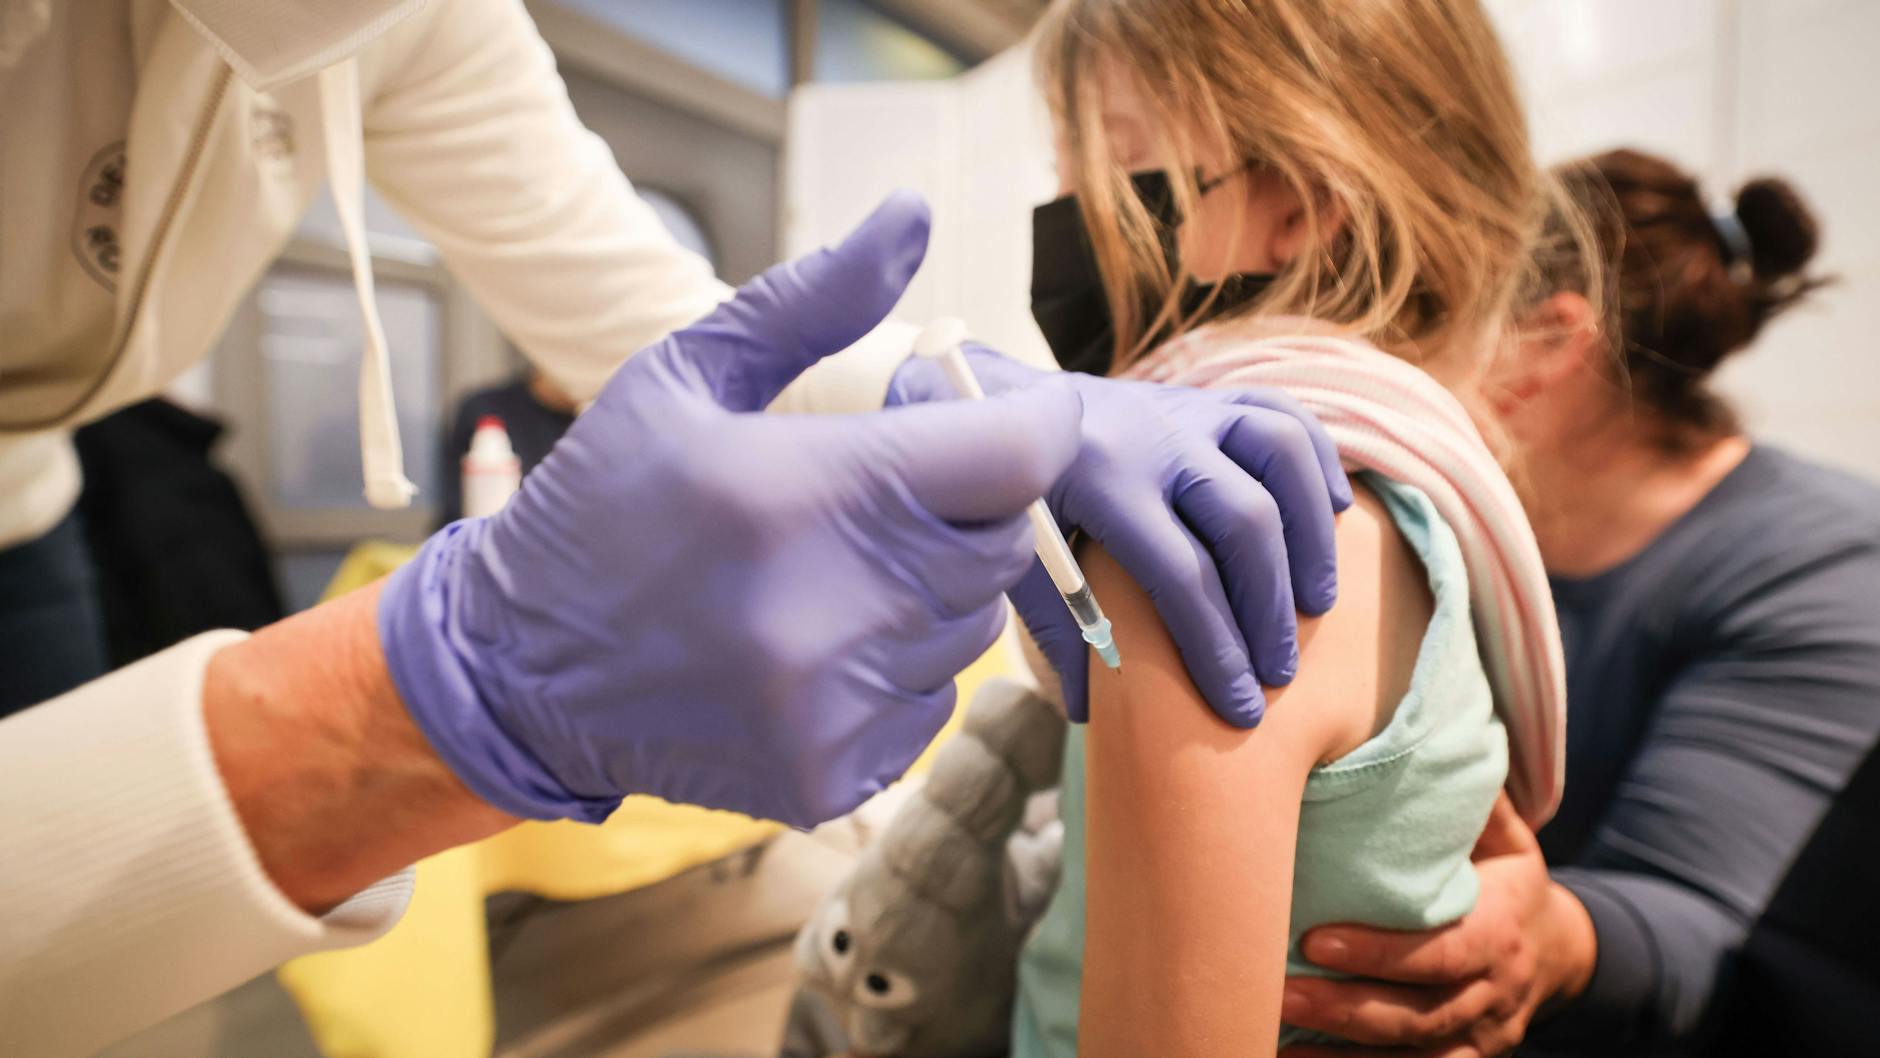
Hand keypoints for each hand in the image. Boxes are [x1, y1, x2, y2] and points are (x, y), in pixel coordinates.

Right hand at [377, 192, 1083, 828]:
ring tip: (829, 574)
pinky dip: (893, 672)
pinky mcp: (832, 774)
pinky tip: (812, 646)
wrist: (519, 667)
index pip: (1016, 460)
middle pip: (1000, 546)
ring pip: (970, 630)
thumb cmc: (606, 503)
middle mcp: (832, 610)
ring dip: (926, 593)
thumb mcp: (686, 373)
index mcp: (804, 491)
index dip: (1026, 429)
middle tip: (878, 498)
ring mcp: (834, 706)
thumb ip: (814, 298)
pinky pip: (929, 706)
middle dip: (963, 509)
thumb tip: (912, 215)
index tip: (995, 423)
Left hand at [888, 351, 1349, 725]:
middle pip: (1243, 521)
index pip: (1180, 574)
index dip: (1217, 648)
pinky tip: (1333, 515)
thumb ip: (1055, 625)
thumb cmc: (1012, 496)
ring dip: (1309, 533)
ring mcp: (1188, 410)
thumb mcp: (1016, 556)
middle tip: (1279, 671)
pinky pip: (1285, 415)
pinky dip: (1318, 464)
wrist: (1002, 402)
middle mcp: (1154, 437)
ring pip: (1280, 454)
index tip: (1241, 707)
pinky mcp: (1209, 398)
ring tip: (1316, 604)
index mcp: (1100, 479)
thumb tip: (1091, 710)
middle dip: (1269, 608)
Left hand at [1278, 796, 1596, 1057]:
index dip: (1380, 953)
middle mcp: (1492, 993)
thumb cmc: (1504, 878)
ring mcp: (1479, 1037)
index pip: (1441, 951)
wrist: (1560, 950)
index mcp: (1499, 930)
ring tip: (1268, 1037)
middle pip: (1419, 1015)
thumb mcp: (1504, 836)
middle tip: (1276, 991)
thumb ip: (1468, 800)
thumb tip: (1421, 732)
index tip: (1314, 940)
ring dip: (1341, 1057)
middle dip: (1346, 1008)